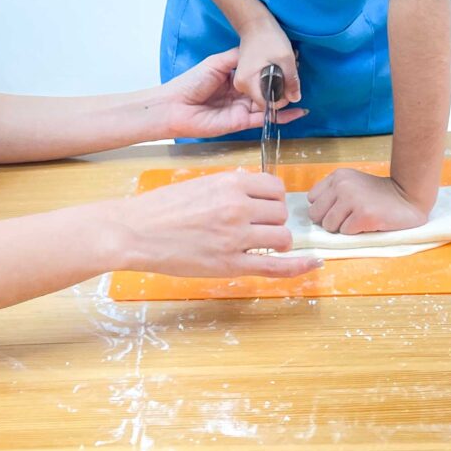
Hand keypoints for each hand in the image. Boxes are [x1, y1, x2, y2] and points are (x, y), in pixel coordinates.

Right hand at [119, 169, 322, 279]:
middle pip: (281, 213)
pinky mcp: (231, 265)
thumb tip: (257, 193)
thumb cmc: (163, 207)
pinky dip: (298, 267)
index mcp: (229, 183)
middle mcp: (238, 207)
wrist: (137, 231)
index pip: (275, 188)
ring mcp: (236, 238)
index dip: (273, 198)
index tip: (263, 206)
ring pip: (282, 237)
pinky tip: (313, 264)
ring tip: (259, 243)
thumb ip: (231, 187)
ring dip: (276, 241)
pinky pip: (275, 267)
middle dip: (273, 220)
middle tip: (254, 226)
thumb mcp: (200, 183)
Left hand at [162, 48, 307, 138]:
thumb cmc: (192, 82)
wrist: (176, 107)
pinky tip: (298, 112)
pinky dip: (281, 117)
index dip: (272, 68)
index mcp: (233, 77)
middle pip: (265, 88)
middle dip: (281, 83)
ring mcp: (242, 108)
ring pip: (268, 104)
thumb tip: (256, 51)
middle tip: (299, 75)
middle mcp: (240, 93)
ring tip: (299, 90)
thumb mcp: (216, 63)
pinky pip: (264, 119)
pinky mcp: (242, 122)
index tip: (290, 59)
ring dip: (283, 99)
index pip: (258, 73)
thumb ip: (237, 58)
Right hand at [232, 16, 299, 109]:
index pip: (266, 104)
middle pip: (266, 98)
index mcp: (247, 83)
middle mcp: (241, 85)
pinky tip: (281, 66)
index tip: (290, 86)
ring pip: (266, 91)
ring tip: (287, 66)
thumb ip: (291, 81)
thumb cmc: (270, 38)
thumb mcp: (286, 59)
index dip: (281, 99)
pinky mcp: (247, 75)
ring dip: (279, 82)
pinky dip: (274, 78)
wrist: (255, 23)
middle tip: (290, 72)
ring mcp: (243, 80)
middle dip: (282, 89)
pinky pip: (263, 84)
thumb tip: (296, 99)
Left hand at [307, 168, 430, 234]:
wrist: (408, 197)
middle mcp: (342, 185)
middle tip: (348, 218)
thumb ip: (332, 193)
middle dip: (330, 221)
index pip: (312, 199)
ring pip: (329, 225)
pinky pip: (345, 232)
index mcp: (337, 176)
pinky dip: (355, 232)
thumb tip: (313, 215)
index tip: (338, 210)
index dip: (324, 209)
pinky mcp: (364, 215)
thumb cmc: (377, 195)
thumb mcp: (352, 183)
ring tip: (358, 220)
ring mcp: (353, 199)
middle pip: (316, 214)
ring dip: (342, 228)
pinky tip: (367, 223)